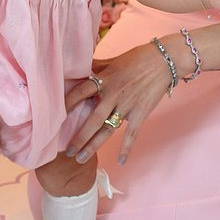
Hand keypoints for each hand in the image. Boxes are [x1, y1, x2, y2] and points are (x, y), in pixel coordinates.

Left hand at [63, 41, 172, 166]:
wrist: (165, 60)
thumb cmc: (138, 58)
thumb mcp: (113, 60)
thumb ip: (96, 66)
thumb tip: (79, 67)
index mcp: (105, 79)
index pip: (81, 92)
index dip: (67, 104)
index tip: (54, 116)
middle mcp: (113, 94)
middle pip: (92, 120)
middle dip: (79, 137)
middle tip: (67, 151)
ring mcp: (127, 106)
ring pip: (107, 130)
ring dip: (93, 146)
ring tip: (80, 159)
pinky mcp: (140, 114)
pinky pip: (131, 135)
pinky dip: (126, 148)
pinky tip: (121, 161)